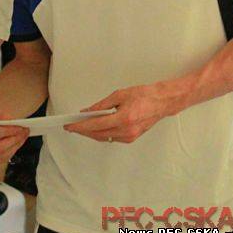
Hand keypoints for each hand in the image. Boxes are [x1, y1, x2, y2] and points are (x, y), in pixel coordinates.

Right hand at [0, 101, 28, 164]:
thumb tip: (10, 121)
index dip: (9, 131)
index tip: (20, 127)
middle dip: (15, 139)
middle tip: (24, 132)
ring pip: (1, 155)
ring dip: (15, 146)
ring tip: (22, 137)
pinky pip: (0, 160)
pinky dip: (11, 152)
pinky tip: (15, 143)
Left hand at [64, 82, 180, 142]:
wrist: (162, 102)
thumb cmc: (143, 95)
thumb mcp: (119, 95)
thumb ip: (101, 105)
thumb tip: (87, 112)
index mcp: (124, 118)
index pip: (96, 125)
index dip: (80, 126)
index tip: (70, 126)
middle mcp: (127, 130)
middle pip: (98, 134)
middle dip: (83, 131)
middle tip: (71, 127)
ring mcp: (130, 136)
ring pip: (105, 138)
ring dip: (91, 133)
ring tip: (80, 127)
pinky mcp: (132, 138)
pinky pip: (112, 138)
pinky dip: (102, 133)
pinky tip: (95, 128)